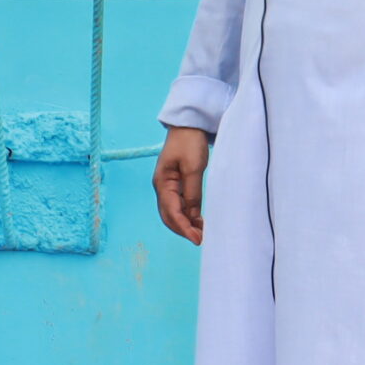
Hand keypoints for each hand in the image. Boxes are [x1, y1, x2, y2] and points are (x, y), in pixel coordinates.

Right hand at [153, 125, 210, 244]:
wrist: (189, 125)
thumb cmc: (190, 142)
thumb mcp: (194, 167)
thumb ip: (192, 192)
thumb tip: (192, 215)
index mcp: (163, 183)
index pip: (172, 212)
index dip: (184, 228)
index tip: (198, 239)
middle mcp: (162, 187)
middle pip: (169, 216)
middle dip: (183, 230)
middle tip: (201, 239)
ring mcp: (168, 186)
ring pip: (174, 213)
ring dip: (186, 224)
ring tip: (202, 232)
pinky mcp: (176, 184)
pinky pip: (180, 205)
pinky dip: (188, 215)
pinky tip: (198, 220)